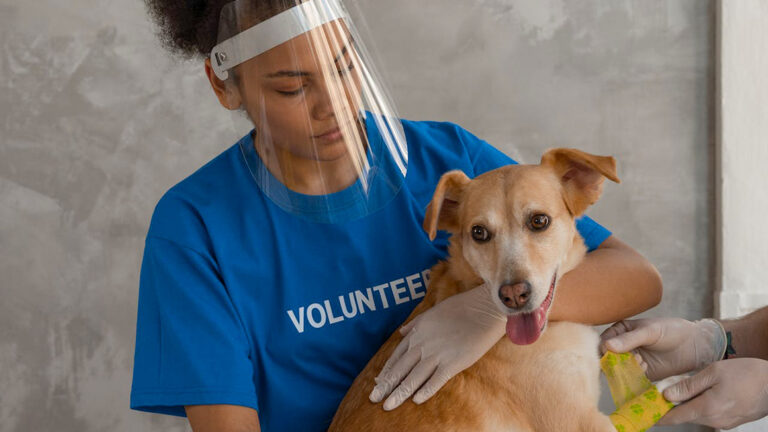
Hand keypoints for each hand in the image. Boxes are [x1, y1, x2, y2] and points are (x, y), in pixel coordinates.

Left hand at [369, 284, 505, 410]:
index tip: (378, 383)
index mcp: (417, 333)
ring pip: (413, 378)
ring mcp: (437, 354)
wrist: (483, 309)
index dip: (386, 371)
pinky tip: (416, 401)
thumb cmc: (460, 307)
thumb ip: (414, 324)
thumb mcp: (431, 312)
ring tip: (388, 405)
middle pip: (401, 369)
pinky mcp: (453, 363)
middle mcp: (423, 345)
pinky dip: (425, 391)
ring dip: (399, 393)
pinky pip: (436, 380)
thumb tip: (401, 331)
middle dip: (386, 386)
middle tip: (374, 399)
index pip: (397, 356)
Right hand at [600, 318, 725, 380]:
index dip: (604, 350)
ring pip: (618, 371)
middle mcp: (622, 347)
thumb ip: (629, 339)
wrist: (695, 345)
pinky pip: (630, 380)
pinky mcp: (641, 375)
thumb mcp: (650, 331)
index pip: (603, 343)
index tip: (612, 354)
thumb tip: (606, 346)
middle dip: (616, 362)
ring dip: (626, 369)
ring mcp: (631, 362)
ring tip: (642, 363)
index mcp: (620, 331)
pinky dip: (633, 378)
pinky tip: (646, 370)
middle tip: (632, 359)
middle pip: (607, 359)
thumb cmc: (672, 331)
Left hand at [659, 358, 767, 427]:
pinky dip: (700, 407)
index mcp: (706, 408)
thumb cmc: (747, 374)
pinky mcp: (731, 421)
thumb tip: (666, 396)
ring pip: (696, 416)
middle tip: (656, 397)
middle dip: (670, 409)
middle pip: (684, 416)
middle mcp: (713, 420)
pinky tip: (700, 395)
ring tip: (676, 393)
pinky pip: (709, 416)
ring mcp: (723, 423)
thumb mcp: (714, 373)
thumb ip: (689, 385)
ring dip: (685, 407)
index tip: (644, 413)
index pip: (674, 417)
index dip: (658, 416)